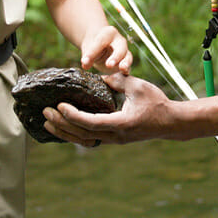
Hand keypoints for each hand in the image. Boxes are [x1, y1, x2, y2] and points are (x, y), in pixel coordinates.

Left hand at [42, 72, 172, 145]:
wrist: (171, 122)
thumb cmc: (157, 103)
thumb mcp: (137, 86)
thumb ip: (117, 80)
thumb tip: (99, 76)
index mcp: (120, 124)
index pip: (90, 123)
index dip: (72, 116)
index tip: (60, 105)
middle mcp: (115, 137)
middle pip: (82, 135)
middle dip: (62, 124)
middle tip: (46, 111)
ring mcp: (114, 140)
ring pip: (84, 141)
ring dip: (64, 132)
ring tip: (48, 122)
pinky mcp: (114, 139)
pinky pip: (90, 139)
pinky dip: (75, 134)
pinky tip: (64, 127)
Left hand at [80, 25, 131, 74]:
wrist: (99, 46)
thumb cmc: (93, 45)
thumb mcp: (88, 48)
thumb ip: (87, 55)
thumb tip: (85, 64)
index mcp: (109, 33)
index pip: (101, 41)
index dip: (93, 51)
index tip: (85, 61)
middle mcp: (120, 41)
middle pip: (120, 48)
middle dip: (115, 56)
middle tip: (108, 65)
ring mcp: (125, 51)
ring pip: (128, 56)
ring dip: (125, 63)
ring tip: (122, 69)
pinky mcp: (126, 61)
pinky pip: (128, 65)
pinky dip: (127, 69)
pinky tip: (124, 73)